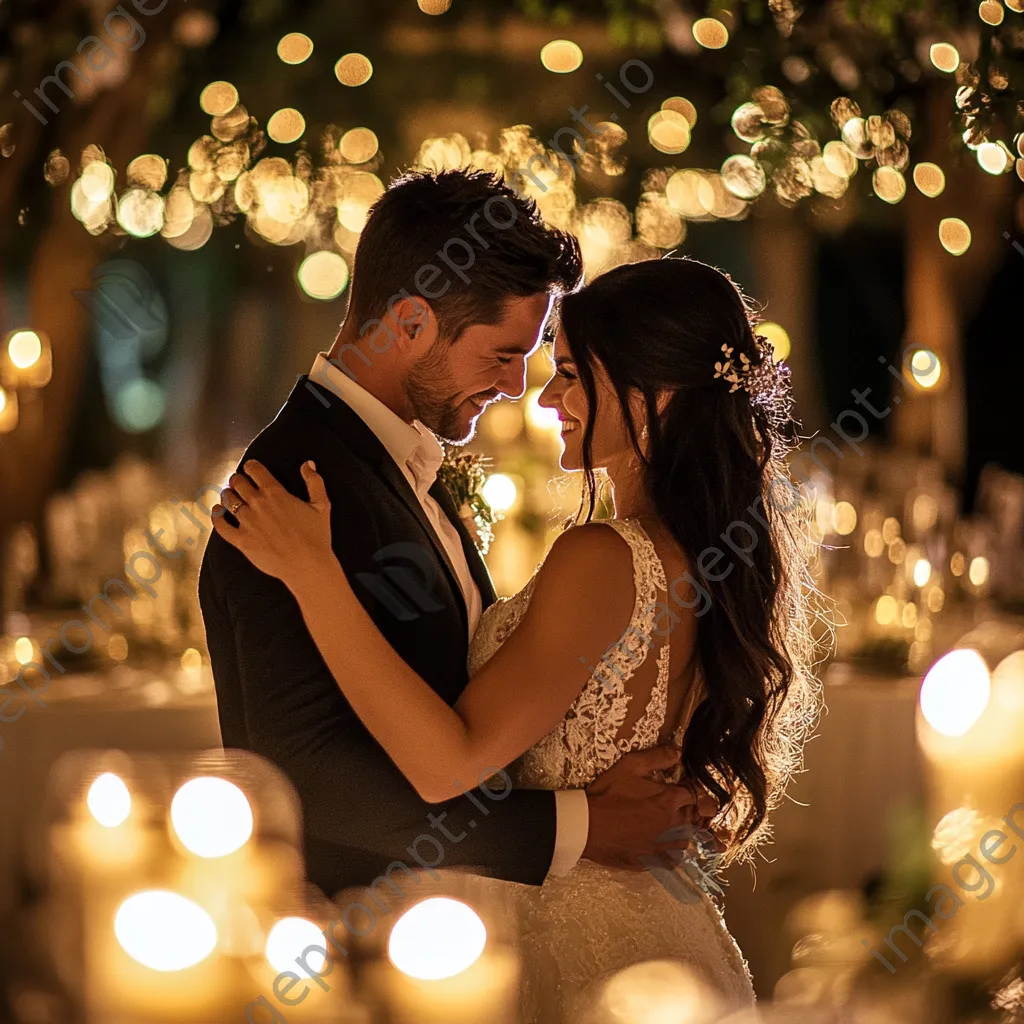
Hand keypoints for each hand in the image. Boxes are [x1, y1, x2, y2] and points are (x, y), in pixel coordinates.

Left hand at [213, 460, 332, 587]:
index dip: (251, 466)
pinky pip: (221, 526)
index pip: (255, 470)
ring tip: (229, 494)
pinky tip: (217, 511)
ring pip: (228, 500)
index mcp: (275, 493)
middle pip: (238, 483)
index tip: (250, 467)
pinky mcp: (242, 540)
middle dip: (238, 479)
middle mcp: (258, 504)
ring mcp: (248, 522)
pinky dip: (216, 516)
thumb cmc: (316, 536)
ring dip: (228, 494)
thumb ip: (315, 482)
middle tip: (238, 481)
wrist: (307, 565)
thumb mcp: (322, 505)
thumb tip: (308, 464)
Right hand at [582, 746, 719, 870]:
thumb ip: (656, 757)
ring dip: (683, 831)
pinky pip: (671, 860)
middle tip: (677, 804)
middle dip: (688, 810)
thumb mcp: (629, 766)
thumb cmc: (608, 794)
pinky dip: (672, 854)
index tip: (683, 786)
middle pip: (693, 818)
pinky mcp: (652, 861)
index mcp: (669, 801)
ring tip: (673, 825)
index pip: (694, 794)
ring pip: (685, 840)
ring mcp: (663, 846)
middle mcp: (673, 825)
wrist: (587, 826)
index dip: (690, 788)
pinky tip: (665, 848)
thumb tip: (678, 751)